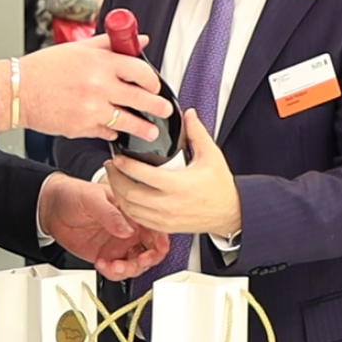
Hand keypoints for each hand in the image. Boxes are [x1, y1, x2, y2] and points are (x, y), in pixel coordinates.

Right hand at [5, 36, 170, 140]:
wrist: (19, 91)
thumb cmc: (45, 68)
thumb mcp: (79, 48)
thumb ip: (112, 44)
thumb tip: (139, 41)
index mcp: (101, 63)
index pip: (141, 70)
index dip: (153, 79)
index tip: (155, 85)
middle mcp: (99, 86)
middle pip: (141, 98)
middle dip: (158, 106)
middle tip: (164, 110)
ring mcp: (92, 109)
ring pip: (128, 122)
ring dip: (144, 128)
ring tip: (151, 131)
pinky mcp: (83, 128)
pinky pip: (107, 132)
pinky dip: (114, 132)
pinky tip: (117, 131)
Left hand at [37, 174, 170, 280]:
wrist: (51, 208)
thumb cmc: (74, 194)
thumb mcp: (93, 199)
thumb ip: (111, 214)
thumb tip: (127, 230)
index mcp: (131, 212)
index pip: (154, 227)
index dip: (160, 240)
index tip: (157, 248)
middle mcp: (128, 230)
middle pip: (150, 250)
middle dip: (147, 260)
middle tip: (137, 261)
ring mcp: (118, 245)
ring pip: (135, 265)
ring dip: (128, 269)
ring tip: (113, 265)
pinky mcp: (106, 256)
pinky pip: (116, 271)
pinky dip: (112, 272)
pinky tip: (101, 264)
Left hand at [104, 109, 242, 235]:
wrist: (230, 212)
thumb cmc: (221, 187)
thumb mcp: (211, 155)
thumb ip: (197, 132)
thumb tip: (189, 114)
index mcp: (179, 185)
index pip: (143, 175)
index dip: (126, 165)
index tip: (118, 157)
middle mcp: (170, 204)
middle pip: (130, 194)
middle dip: (115, 178)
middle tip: (111, 166)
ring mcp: (166, 218)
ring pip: (131, 208)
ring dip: (118, 193)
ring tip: (114, 179)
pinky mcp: (165, 227)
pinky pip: (138, 219)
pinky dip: (127, 207)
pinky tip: (125, 196)